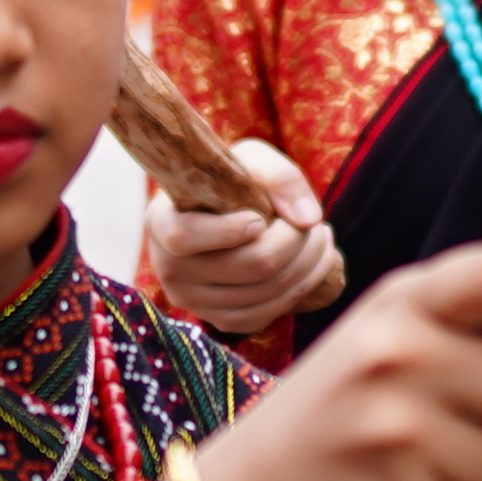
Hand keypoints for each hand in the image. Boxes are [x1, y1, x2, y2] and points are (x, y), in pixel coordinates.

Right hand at [143, 134, 346, 337]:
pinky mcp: (219, 320)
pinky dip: (301, 289)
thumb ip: (280, 177)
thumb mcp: (251, 159)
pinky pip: (269, 314)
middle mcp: (170, 269)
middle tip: (317, 224)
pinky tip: (310, 264)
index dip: (230, 230)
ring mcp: (193, 301)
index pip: (185, 237)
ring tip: (320, 238)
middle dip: (299, 242)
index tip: (260, 217)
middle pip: (251, 265)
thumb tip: (307, 219)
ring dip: (310, 266)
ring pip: (268, 293)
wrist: (225, 213)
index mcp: (161, 223)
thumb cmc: (231, 180)